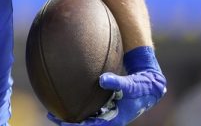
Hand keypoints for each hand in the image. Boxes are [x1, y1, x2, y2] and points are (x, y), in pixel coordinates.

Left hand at [47, 47, 166, 125]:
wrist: (148, 86)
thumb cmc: (140, 87)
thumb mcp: (130, 85)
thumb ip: (117, 82)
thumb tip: (102, 79)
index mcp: (115, 119)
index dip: (78, 125)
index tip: (65, 123)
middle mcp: (109, 118)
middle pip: (86, 124)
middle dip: (69, 122)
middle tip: (52, 117)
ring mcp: (106, 113)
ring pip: (86, 117)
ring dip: (71, 116)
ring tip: (53, 112)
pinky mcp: (105, 106)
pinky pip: (89, 109)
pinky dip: (78, 107)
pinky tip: (66, 100)